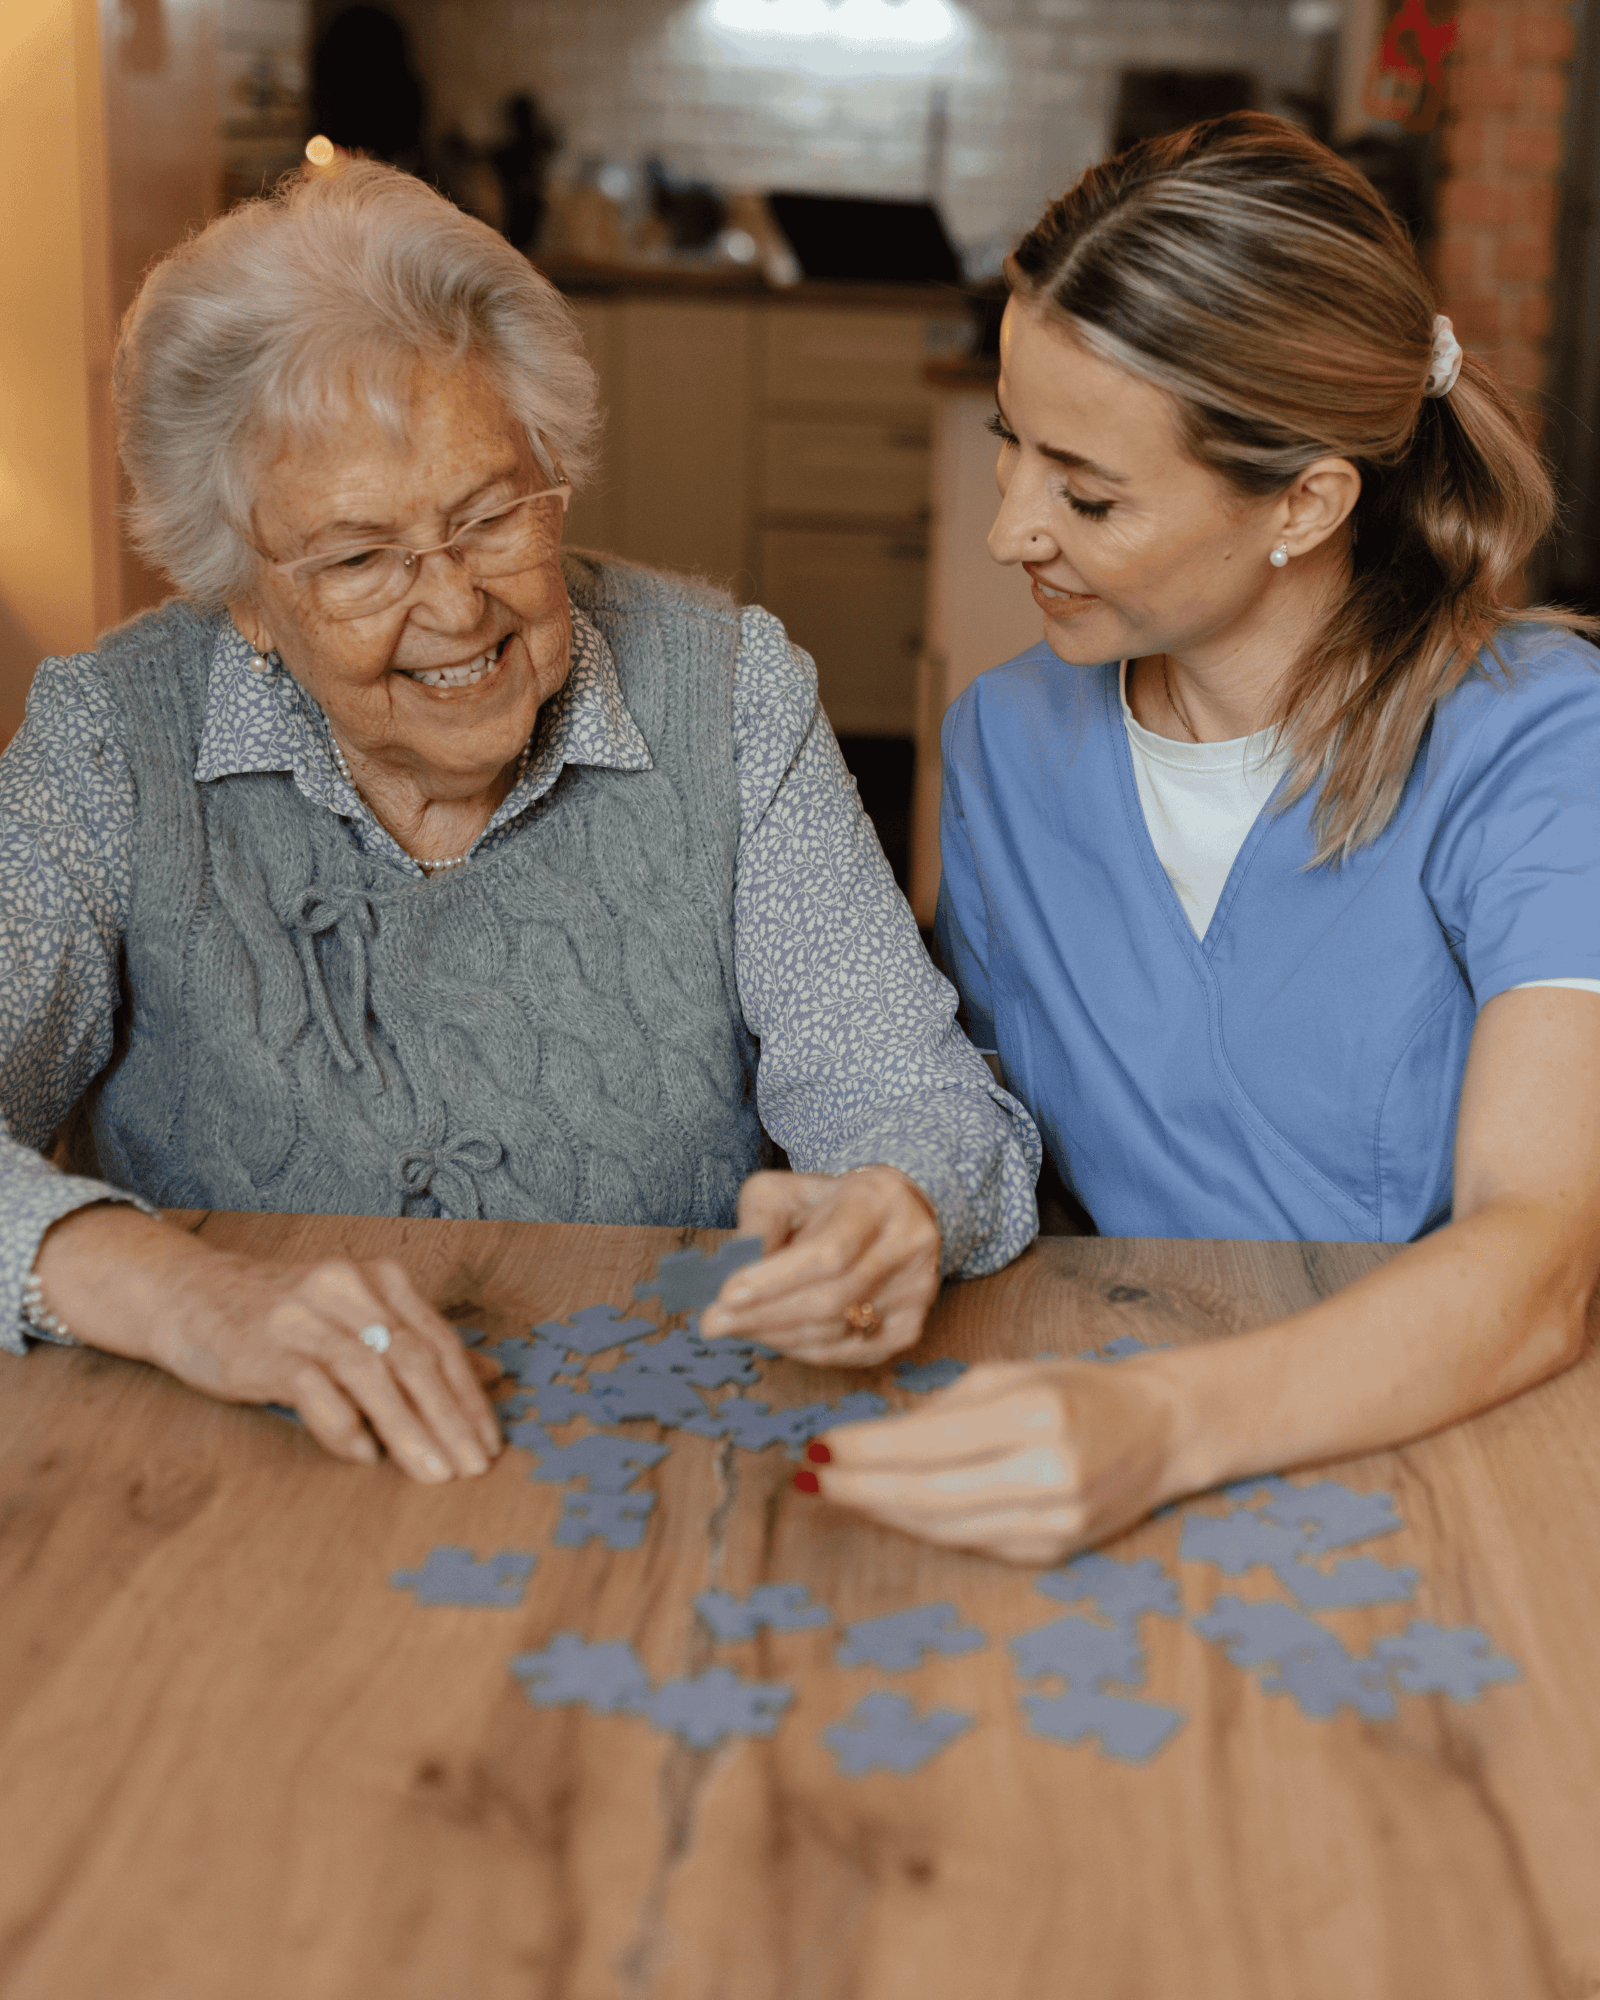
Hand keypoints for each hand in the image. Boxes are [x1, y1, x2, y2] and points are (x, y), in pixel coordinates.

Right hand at [34, 1207, 502, 1482]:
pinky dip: (345, 1426)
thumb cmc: (283, 1314)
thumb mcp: (357, 1316)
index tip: (491, 1442)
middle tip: (474, 1467)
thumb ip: (417, 1341)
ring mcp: (305, 1316)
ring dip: (410, 1429)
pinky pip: (316, 1389)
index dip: (469, 1396)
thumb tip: (491, 1373)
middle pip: (415, 1358)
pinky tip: (365, 1457)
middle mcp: (348, 1288)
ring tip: (434, 1473)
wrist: (187, 1295)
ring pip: (373, 1374)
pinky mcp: (265, 1347)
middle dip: (451, 1419)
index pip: (439, 1342)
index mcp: (379, 1280)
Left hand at [697, 1166, 940, 1365]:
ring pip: (839, 1331)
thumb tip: (733, 1277)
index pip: (828, 1252)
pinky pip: (852, 1353)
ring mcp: (918, 1290)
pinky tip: (775, 1337)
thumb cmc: (827, 1202)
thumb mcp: (785, 1193)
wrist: (890, 1213)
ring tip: (737, 1328)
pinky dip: (806, 1351)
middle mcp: (909, 1245)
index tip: (727, 1294)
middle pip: (832, 1299)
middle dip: (765, 1316)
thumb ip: (758, 1225)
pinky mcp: (913, 1325)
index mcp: (879, 1200)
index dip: (775, 1279)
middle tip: (714, 1323)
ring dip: (778, 1336)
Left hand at [803, 1355, 1181, 1562]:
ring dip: (883, 1512)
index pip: (929, 1443)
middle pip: (928, 1494)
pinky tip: (891, 1509)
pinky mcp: (1052, 1553)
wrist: (1161, 1431)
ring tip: (838, 1493)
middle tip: (812, 1478)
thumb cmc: (1078, 1391)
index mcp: (1037, 1416)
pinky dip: (925, 1527)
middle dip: (860, 1488)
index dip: (865, 1450)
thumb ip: (943, 1410)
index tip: (819, 1446)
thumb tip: (869, 1442)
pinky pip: (971, 1543)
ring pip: (944, 1527)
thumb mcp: (1011, 1376)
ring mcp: (1054, 1523)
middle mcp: (1048, 1475)